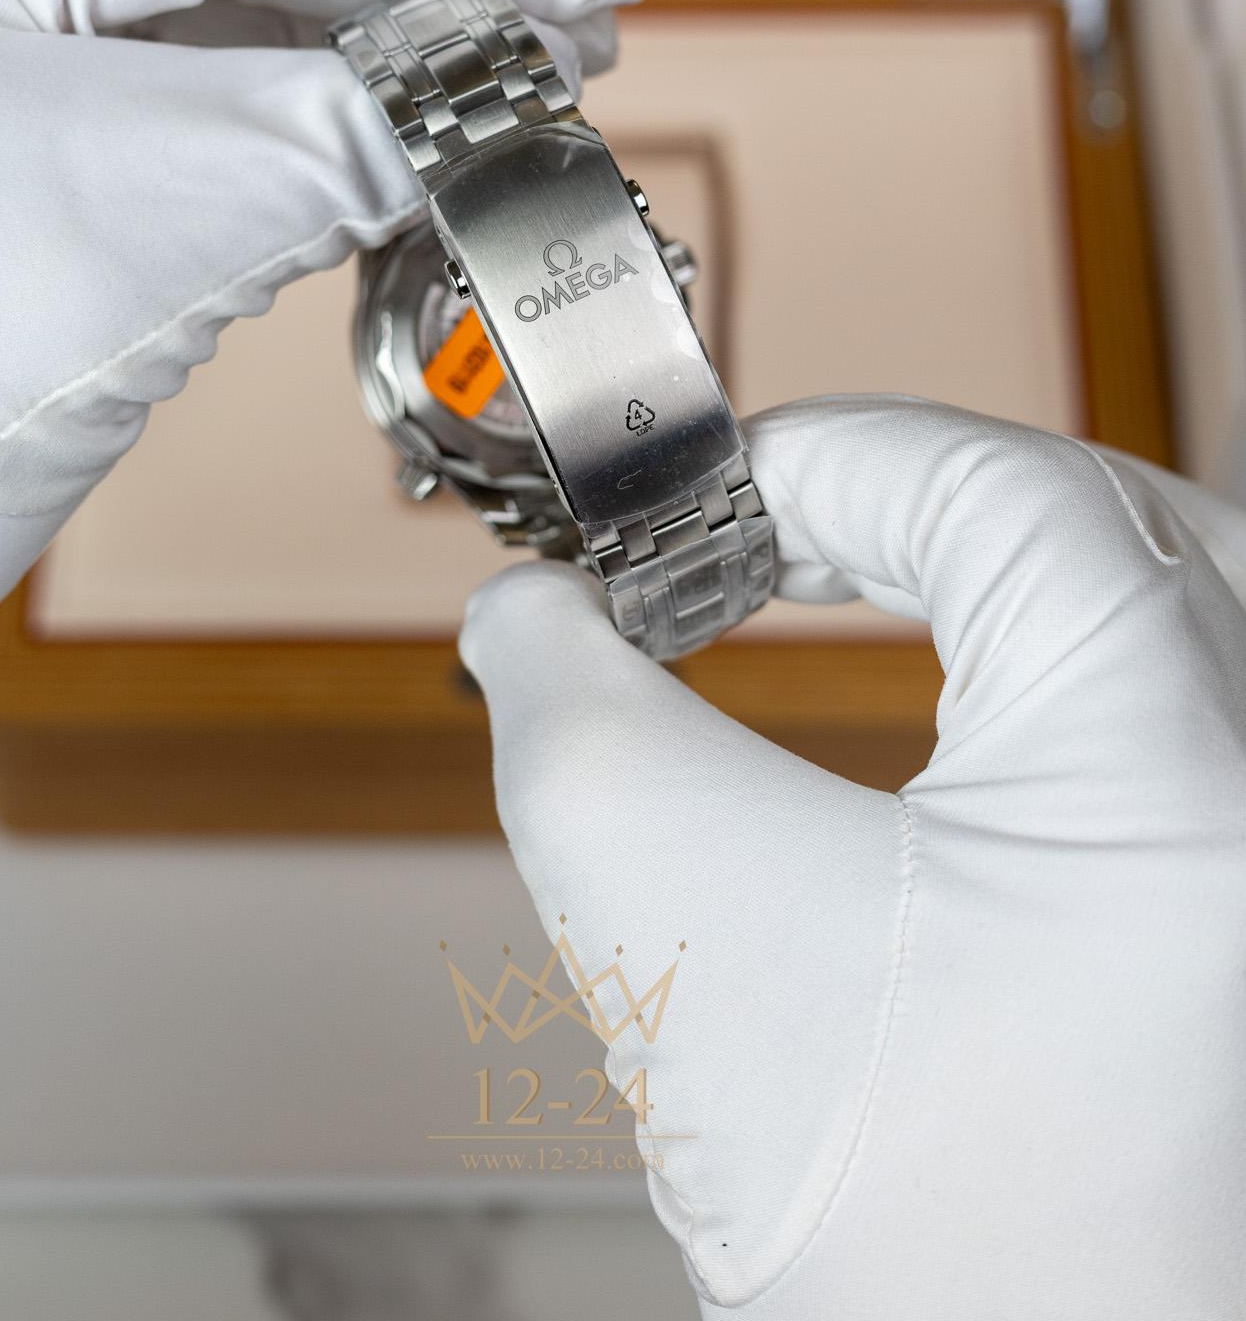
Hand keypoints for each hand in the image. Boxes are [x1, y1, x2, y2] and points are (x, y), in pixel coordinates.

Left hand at [0, 0, 646, 689]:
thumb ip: (325, 137)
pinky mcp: (64, 197)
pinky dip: (346, 162)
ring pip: (260, 47)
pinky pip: (236, 144)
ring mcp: (28, 96)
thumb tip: (493, 108)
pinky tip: (421, 175)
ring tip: (526, 99)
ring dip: (403, 78)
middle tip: (580, 30)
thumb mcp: (125, 227)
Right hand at [461, 396, 1245, 1318]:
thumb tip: (526, 615)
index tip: (675, 516)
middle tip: (735, 547)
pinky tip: (961, 688)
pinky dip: (1054, 653)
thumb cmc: (923, 1258)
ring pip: (1149, 589)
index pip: (981, 477)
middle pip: (1080, 514)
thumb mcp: (678, 925)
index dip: (797, 464)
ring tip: (831, 580)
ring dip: (981, 564)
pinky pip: (1181, 693)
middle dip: (889, 505)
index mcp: (1176, 739)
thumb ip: (565, 708)